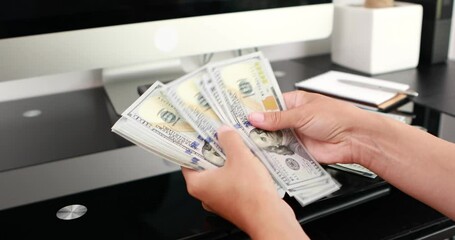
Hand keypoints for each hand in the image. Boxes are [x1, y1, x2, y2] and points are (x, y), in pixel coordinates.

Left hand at [182, 125, 307, 238]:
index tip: (201, 132)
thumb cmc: (250, 194)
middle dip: (216, 149)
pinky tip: (249, 161)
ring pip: (221, 173)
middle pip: (205, 165)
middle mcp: (206, 194)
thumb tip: (224, 131)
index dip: (195, 144)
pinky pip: (232, 182)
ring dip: (230, 160)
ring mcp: (220, 200)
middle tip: (223, 134)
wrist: (270, 218)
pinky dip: (238, 172)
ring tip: (239, 145)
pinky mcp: (234, 203)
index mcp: (197, 184)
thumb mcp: (239, 156)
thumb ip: (229, 139)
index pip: (188, 159)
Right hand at [248, 90, 381, 165]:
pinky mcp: (298, 150)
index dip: (254, 107)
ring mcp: (295, 134)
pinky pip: (281, 152)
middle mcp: (293, 118)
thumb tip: (255, 117)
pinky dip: (273, 153)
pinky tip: (261, 154)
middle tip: (238, 129)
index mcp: (294, 101)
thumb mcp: (303, 113)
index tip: (238, 110)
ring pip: (273, 138)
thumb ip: (277, 118)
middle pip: (268, 122)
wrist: (355, 139)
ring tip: (245, 141)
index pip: (268, 102)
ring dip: (263, 141)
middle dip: (256, 126)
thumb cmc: (337, 117)